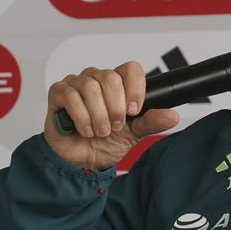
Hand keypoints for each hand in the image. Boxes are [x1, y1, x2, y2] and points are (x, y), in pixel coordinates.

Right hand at [44, 62, 178, 171]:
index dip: (135, 88)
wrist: (82, 161)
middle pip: (111, 78)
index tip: (134, 110)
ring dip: (99, 115)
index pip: (131, 68)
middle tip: (115, 126)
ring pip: (90, 87)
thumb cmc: (106, 143)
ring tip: (100, 131)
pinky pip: (71, 96)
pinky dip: (81, 117)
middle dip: (116, 107)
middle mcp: (97, 78)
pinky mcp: (58, 93)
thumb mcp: (134, 134)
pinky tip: (86, 130)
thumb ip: (151, 122)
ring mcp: (76, 83)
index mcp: (118, 84)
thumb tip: (172, 116)